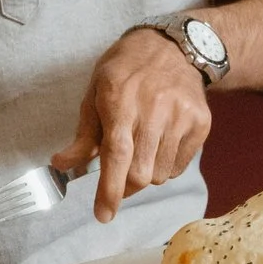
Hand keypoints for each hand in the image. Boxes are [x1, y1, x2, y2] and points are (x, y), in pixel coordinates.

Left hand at [53, 28, 213, 225]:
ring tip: (143, 148)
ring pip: (160, 175)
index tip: (103, 215)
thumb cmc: (127, 71)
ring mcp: (181, 117)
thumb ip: (83, 134)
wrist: (174, 48)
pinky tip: (161, 142)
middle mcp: (154, 109)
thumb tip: (62, 165)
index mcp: (121, 100)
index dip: (110, 189)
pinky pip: (178, 166)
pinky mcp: (200, 124)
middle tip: (120, 180)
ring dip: (146, 174)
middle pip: (141, 173)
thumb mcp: (96, 92)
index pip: (116, 154)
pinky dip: (165, 165)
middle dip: (126, 186)